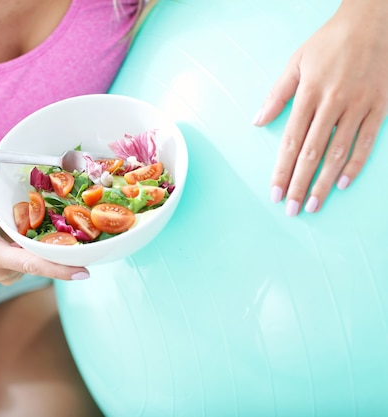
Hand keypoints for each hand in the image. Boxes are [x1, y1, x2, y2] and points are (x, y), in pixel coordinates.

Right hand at [0, 154, 89, 283]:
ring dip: (59, 253)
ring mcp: (6, 274)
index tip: (84, 272)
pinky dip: (47, 252)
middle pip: (42, 265)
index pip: (29, 264)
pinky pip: (34, 262)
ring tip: (86, 239)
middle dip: (69, 257)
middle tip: (98, 246)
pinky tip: (63, 239)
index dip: (57, 269)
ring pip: (40, 265)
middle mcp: (2, 271)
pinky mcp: (10, 272)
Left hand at [253, 0, 387, 215]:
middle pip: (312, 152)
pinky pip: (367, 141)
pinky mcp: (379, 106)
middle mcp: (333, 102)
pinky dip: (356, 163)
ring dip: (325, 181)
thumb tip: (257, 122)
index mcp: (309, 93)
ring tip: (314, 204)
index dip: (282, 169)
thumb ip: (277, 95)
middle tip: (292, 209)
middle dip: (300, 184)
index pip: (291, 141)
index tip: (275, 192)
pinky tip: (343, 183)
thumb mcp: (296, 63)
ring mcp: (359, 105)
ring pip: (339, 152)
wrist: (372, 22)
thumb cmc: (328, 43)